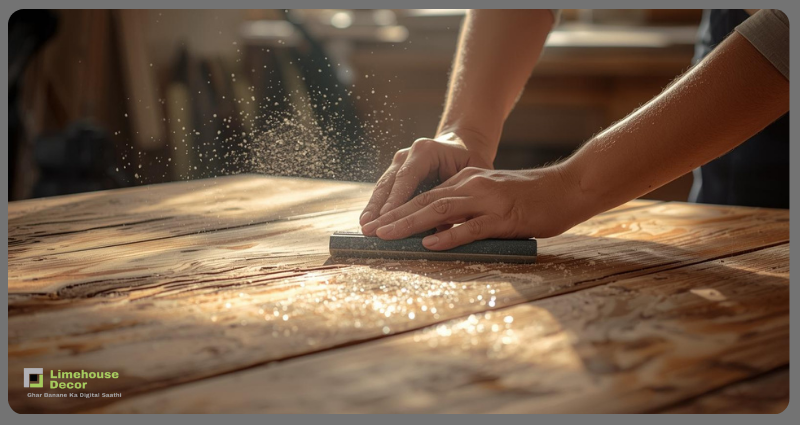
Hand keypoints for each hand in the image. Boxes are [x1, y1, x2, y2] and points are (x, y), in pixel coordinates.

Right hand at [359, 132, 493, 225]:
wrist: (461, 146)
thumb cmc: (470, 160)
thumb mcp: (471, 173)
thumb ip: (459, 195)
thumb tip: (444, 227)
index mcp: (426, 151)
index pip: (408, 176)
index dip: (397, 197)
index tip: (387, 216)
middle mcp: (408, 154)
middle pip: (390, 182)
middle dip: (379, 206)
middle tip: (370, 226)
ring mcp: (399, 163)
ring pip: (383, 187)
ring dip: (373, 208)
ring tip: (365, 226)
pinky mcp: (395, 173)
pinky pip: (384, 192)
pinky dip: (377, 207)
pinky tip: (369, 222)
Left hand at [360, 166, 582, 249]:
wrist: (569, 188)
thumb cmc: (533, 199)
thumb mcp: (494, 197)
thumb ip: (469, 210)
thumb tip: (441, 231)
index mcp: (469, 181)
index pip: (426, 195)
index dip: (399, 209)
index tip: (377, 223)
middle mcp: (473, 186)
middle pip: (425, 200)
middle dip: (394, 216)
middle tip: (370, 231)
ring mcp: (488, 200)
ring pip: (440, 210)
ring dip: (410, 223)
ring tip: (387, 235)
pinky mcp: (504, 216)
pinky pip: (471, 227)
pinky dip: (448, 235)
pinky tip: (429, 243)